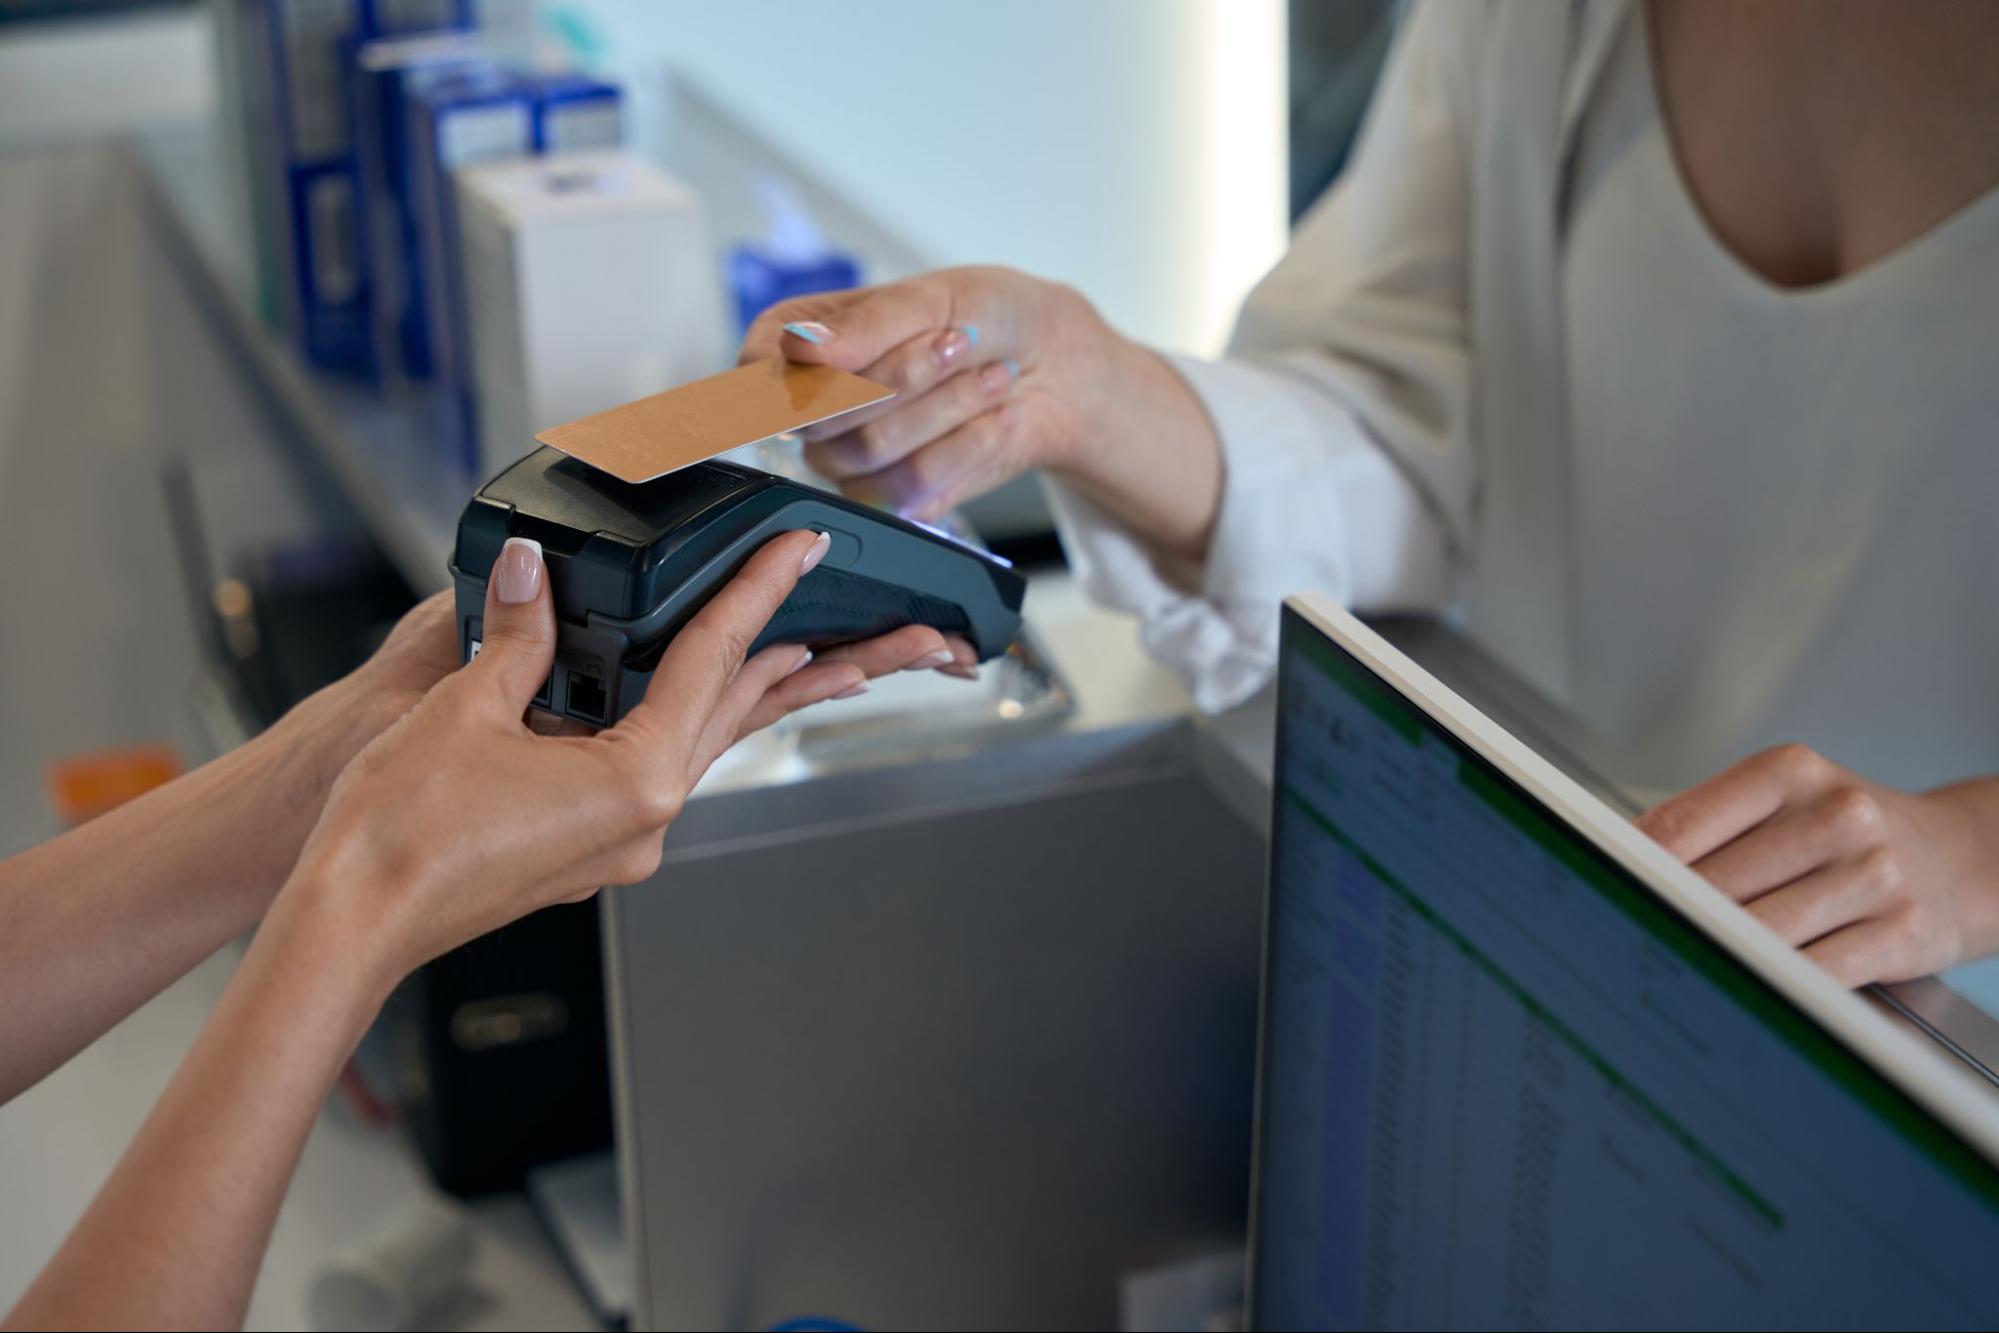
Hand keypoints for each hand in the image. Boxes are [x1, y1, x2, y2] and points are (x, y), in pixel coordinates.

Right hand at [275, 531, 869, 987]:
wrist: (353, 923)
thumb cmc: (399, 840)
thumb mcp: (464, 706)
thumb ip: (517, 634)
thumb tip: (534, 572)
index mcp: (635, 783)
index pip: (714, 662)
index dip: (758, 592)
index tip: (801, 552)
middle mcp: (643, 822)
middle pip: (732, 715)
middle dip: (795, 660)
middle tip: (857, 619)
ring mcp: (619, 844)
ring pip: (701, 749)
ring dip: (750, 699)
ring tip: (811, 661)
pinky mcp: (588, 850)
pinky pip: (654, 774)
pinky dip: (684, 729)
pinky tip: (690, 709)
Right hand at [740, 266, 1220, 552]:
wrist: (1055, 366)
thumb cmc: (987, 315)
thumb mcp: (933, 297)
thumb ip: (866, 325)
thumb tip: (797, 348)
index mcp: (795, 340)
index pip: (757, 370)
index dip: (799, 372)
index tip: (841, 356)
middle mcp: (810, 406)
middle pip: (820, 413)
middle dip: (904, 375)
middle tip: (955, 342)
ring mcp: (847, 459)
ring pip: (871, 450)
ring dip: (946, 407)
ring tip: (991, 375)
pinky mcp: (893, 500)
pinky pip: (913, 487)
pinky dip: (967, 447)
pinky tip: (993, 418)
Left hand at [1636, 745, 1998, 986]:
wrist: (1959, 858)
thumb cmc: (1848, 833)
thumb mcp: (1784, 801)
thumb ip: (1708, 826)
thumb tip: (1620, 866)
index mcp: (1791, 772)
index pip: (1682, 825)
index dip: (1629, 868)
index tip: (1591, 892)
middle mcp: (1837, 815)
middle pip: (1714, 883)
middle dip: (1665, 918)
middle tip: (1616, 943)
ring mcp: (1873, 874)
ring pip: (1759, 930)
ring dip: (1709, 955)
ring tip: (1665, 970)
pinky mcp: (1902, 932)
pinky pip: (1814, 971)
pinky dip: (1768, 985)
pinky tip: (1736, 991)